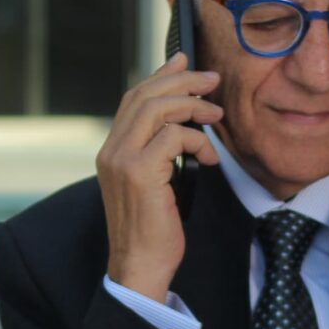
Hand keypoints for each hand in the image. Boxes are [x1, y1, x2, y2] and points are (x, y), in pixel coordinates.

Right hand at [97, 52, 223, 301]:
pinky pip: (174, 137)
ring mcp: (122, 160)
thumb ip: (160, 155)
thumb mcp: (155, 185)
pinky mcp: (140, 173)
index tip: (184, 61)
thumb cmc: (153, 232)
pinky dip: (198, 141)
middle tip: (212, 81)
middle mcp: (111, 150)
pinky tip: (211, 159)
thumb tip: (184, 126)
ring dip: (194, 106)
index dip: (160, 75)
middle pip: (146, 96)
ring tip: (217, 116)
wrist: (140, 267)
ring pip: (158, 109)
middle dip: (182, 80)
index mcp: (111, 150)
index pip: (134, 99)